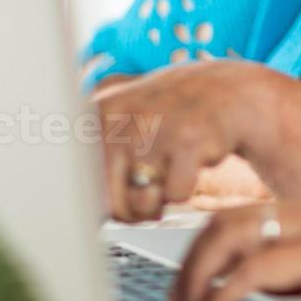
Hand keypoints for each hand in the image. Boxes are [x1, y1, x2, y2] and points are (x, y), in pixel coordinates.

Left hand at [93, 60, 280, 222]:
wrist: (230, 93)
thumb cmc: (174, 115)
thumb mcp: (127, 119)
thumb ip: (94, 154)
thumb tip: (70, 204)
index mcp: (101, 111)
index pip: (78, 180)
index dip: (101, 198)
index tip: (114, 194)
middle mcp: (123, 118)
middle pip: (112, 202)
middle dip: (134, 207)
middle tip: (152, 186)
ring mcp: (155, 128)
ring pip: (144, 203)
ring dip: (161, 199)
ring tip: (172, 167)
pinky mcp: (187, 142)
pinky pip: (177, 195)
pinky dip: (188, 186)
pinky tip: (195, 157)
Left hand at [171, 200, 300, 300]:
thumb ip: (292, 275)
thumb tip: (247, 290)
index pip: (240, 216)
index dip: (205, 247)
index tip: (190, 281)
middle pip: (227, 221)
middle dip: (193, 259)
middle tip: (178, 296)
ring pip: (232, 235)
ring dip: (200, 272)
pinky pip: (254, 270)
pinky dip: (225, 293)